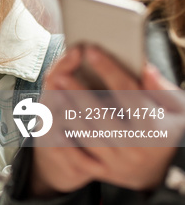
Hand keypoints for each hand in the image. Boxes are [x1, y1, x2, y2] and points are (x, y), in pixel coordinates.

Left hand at [31, 46, 184, 195]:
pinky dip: (64, 142)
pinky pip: (79, 158)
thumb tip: (143, 66)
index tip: (90, 50)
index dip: (108, 69)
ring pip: (86, 135)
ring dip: (67, 114)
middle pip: (101, 115)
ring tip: (53, 93)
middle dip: (78, 93)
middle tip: (60, 73)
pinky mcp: (105, 173)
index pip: (128, 93)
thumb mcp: (177, 109)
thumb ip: (160, 88)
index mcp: (155, 127)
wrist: (163, 172)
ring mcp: (119, 162)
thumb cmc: (168, 130)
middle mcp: (136, 146)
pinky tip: (51, 123)